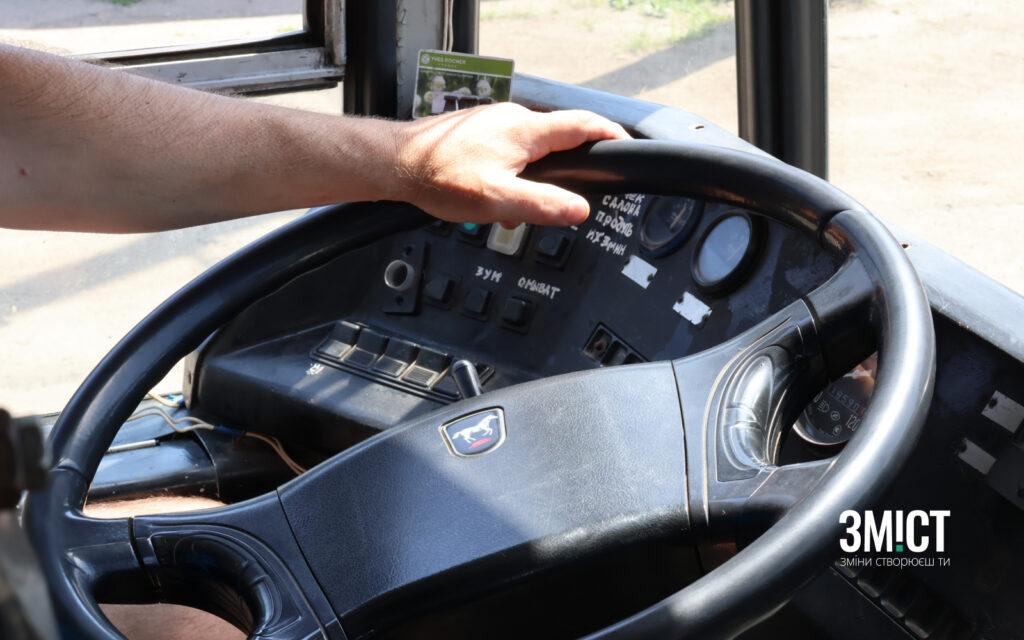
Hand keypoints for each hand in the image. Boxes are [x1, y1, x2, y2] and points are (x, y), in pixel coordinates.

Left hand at [392, 103, 629, 227]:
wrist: (395, 163)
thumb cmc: (439, 177)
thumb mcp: (497, 200)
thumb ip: (543, 205)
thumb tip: (580, 210)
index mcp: (526, 130)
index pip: (582, 125)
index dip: (610, 135)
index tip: (626, 145)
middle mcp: (513, 118)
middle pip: (558, 139)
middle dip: (563, 172)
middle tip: (559, 201)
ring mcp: (494, 122)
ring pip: (530, 150)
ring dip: (530, 180)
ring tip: (510, 210)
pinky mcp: (478, 131)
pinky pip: (509, 151)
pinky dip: (511, 175)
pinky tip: (491, 199)